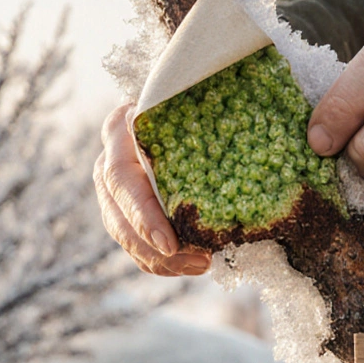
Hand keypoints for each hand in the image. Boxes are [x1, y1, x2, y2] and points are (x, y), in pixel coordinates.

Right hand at [94, 103, 212, 275]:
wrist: (176, 103)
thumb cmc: (194, 97)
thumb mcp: (193, 97)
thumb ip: (202, 111)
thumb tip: (255, 139)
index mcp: (120, 130)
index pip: (122, 178)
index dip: (143, 214)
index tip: (169, 242)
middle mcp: (108, 161)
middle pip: (119, 216)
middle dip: (154, 247)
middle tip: (199, 260)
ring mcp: (111, 190)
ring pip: (124, 236)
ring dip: (161, 260)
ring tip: (203, 264)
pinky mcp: (121, 211)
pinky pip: (134, 246)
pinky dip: (160, 263)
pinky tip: (192, 265)